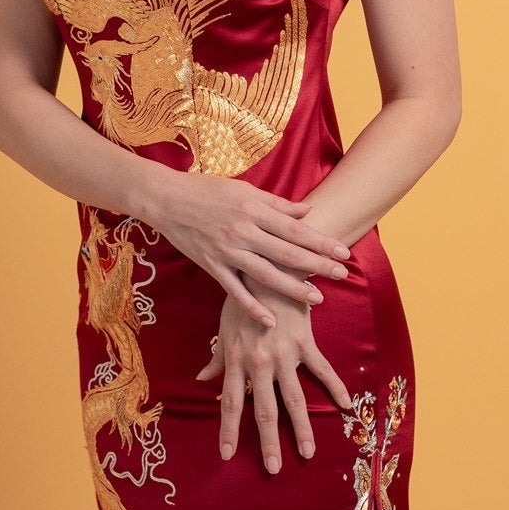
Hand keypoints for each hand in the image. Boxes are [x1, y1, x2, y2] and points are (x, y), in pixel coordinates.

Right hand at [140, 170, 352, 328]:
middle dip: (317, 265)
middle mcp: (243, 231)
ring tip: (318, 298)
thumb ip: (276, 203)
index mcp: (253, 209)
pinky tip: (270, 320)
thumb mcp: (243, 189)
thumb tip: (306, 212)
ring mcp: (227, 251)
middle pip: (286, 252)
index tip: (343, 251)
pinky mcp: (212, 266)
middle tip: (342, 275)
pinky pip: (235, 290)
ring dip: (293, 288)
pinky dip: (252, 307)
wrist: (166, 198)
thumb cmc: (206, 189)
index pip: (295, 229)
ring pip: (265, 275)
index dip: (320, 242)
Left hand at [195, 274, 356, 473]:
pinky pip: (322, 370)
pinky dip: (335, 388)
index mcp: (237, 360)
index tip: (227, 455)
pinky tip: (347, 408)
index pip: (229, 403)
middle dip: (268, 442)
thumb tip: (201, 380)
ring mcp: (284, 354)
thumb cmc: (244, 297)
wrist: (269, 268)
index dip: (228, 430)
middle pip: (263, 409)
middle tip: (274, 468)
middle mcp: (259, 362)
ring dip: (301, 428)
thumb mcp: (224, 327)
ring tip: (307, 453)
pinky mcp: (305, 342)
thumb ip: (217, 358)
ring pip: (294, 398)